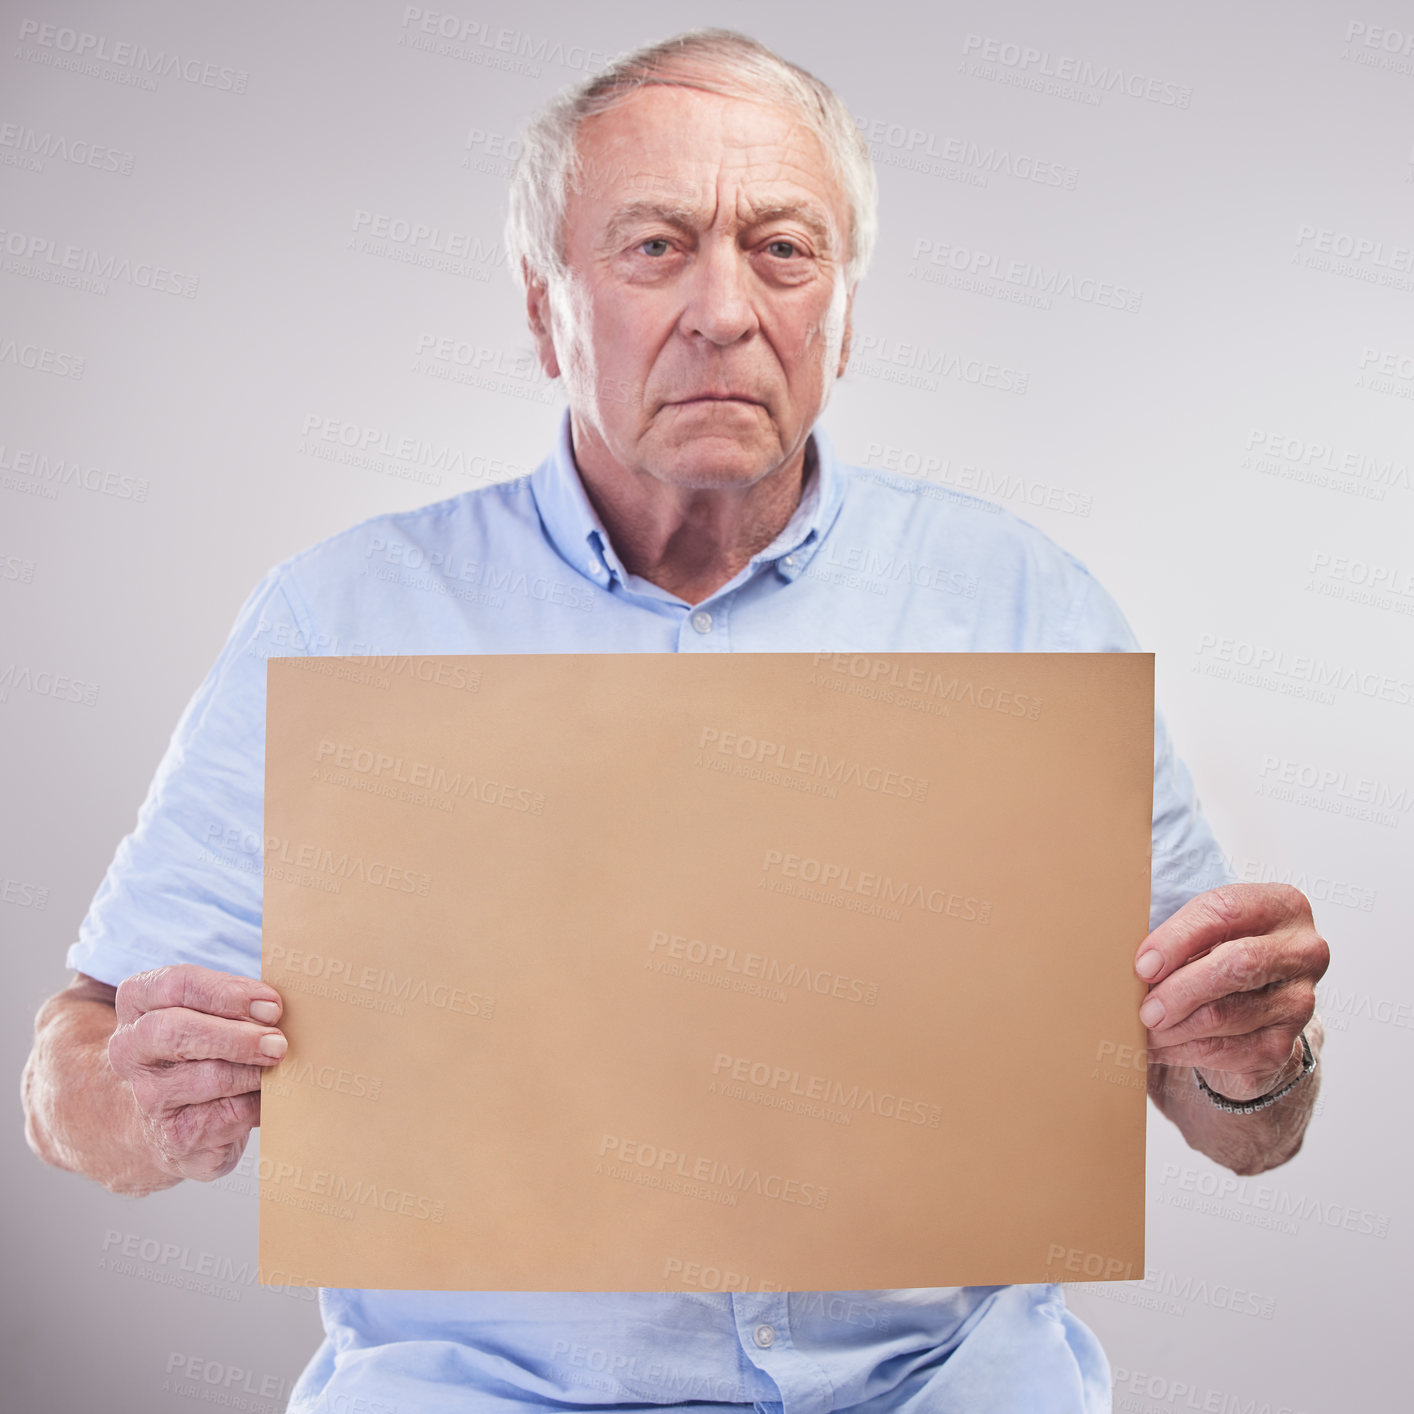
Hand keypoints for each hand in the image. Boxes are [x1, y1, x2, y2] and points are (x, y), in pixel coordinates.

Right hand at [108, 963, 286, 1180]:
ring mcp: (147, 1096)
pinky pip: (228, 1114)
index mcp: (138, 1002)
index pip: (175, 985)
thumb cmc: (203, 1050)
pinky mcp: (173, 1136)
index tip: (271, 1004)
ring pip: (207, 1077)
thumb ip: (236, 1004)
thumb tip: (275, 1009)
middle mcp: (130, 1048)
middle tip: (277, 1042)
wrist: (175, 1121)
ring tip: (278, 1066)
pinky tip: (269, 1096)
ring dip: (253, 1071)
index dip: (227, 992)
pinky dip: (258, 1103)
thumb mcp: (210, 1014)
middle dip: (236, 1036)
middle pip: (176, 1031)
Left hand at [1133, 883, 1328, 1102]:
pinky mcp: (1285, 1044)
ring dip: (1175, 1026)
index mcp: (1282, 906)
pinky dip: (1184, 1051)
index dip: (1177, 938)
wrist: (1252, 1000)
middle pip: (1237, 964)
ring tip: (1143, 1028)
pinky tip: (1158, 1048)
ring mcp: (1299, 1001)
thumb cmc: (1215, 950)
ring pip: (1228, 1014)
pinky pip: (1228, 1051)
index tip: (1142, 964)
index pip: (1225, 912)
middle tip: (1144, 1008)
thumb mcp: (1204, 928)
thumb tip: (1133, 963)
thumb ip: (1176, 932)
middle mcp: (1302, 951)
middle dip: (1180, 988)